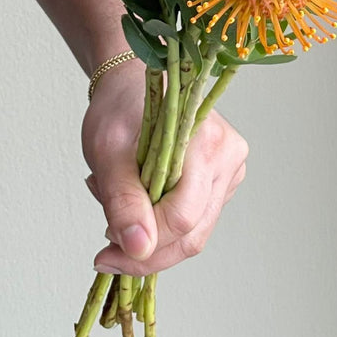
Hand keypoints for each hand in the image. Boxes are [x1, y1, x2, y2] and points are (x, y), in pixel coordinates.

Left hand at [81, 60, 247, 275]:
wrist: (131, 83)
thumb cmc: (119, 106)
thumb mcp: (107, 150)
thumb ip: (122, 200)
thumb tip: (139, 248)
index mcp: (206, 142)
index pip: (183, 218)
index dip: (145, 247)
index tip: (106, 253)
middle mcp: (228, 156)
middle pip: (192, 233)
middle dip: (146, 250)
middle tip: (107, 249)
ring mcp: (229, 170)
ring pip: (194, 233)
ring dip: (151, 236)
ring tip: (118, 208)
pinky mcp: (221, 181)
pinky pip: (195, 221)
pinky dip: (160, 223)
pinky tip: (137, 201)